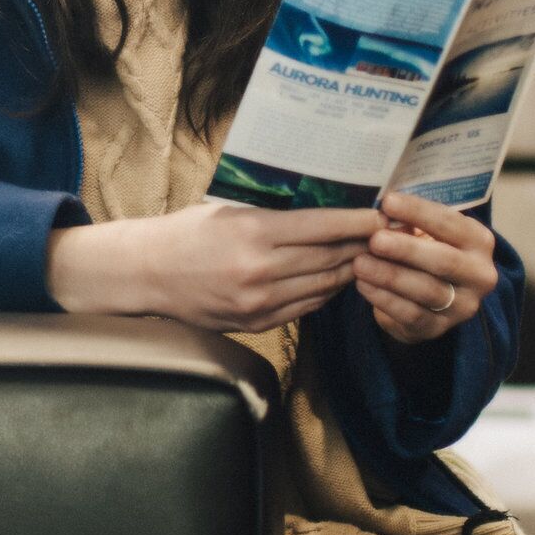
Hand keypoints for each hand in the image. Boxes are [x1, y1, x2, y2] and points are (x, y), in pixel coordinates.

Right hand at [46, 199, 372, 328]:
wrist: (147, 274)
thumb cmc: (187, 233)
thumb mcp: (230, 211)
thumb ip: (275, 217)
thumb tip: (323, 214)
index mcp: (255, 233)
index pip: (323, 227)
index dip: (358, 222)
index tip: (382, 215)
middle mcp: (262, 270)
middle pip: (331, 258)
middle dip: (363, 246)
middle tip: (387, 235)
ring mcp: (261, 302)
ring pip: (325, 285)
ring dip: (350, 270)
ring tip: (369, 257)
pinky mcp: (258, 323)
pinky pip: (306, 307)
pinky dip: (326, 291)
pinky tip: (336, 278)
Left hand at [352, 192, 497, 346]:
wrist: (430, 299)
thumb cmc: (427, 250)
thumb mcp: (427, 232)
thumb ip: (413, 223)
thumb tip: (384, 210)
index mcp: (479, 242)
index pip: (451, 224)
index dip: (419, 212)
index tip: (388, 202)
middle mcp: (480, 275)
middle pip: (444, 261)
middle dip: (407, 249)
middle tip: (375, 240)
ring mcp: (463, 306)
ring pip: (426, 290)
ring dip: (390, 276)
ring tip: (360, 263)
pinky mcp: (440, 328)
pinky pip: (411, 314)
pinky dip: (384, 299)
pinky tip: (363, 285)